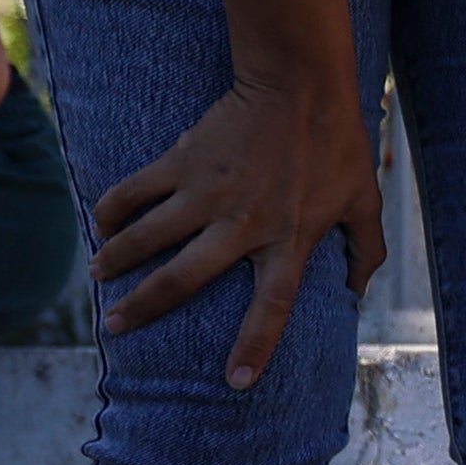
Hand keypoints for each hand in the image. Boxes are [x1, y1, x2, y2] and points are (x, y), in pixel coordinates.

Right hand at [89, 69, 383, 386]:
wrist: (300, 82)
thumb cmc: (337, 143)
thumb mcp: (365, 198)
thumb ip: (367, 248)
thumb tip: (359, 291)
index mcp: (288, 239)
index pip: (272, 307)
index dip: (256, 346)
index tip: (236, 382)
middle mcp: (242, 222)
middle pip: (183, 278)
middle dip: (146, 306)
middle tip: (116, 327)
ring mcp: (207, 191)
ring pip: (149, 235)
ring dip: (118, 259)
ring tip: (99, 277)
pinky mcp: (183, 160)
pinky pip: (136, 189)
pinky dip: (113, 207)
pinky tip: (99, 224)